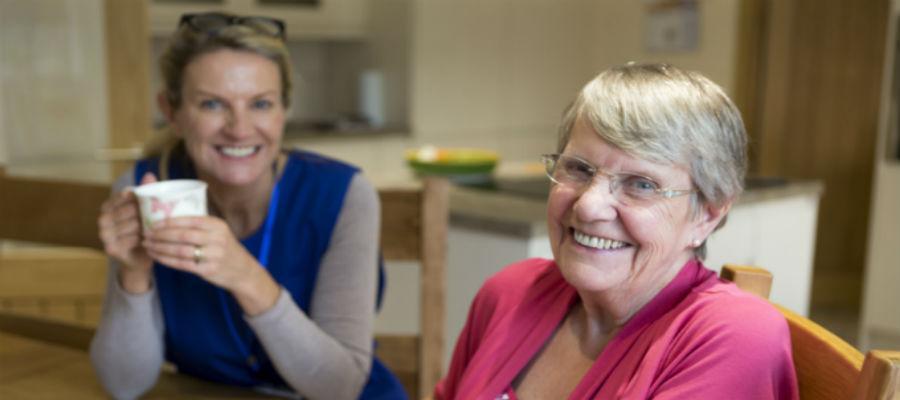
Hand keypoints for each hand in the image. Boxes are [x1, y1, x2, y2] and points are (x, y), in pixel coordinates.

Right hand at [98, 172, 156, 292]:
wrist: (141, 256)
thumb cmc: (144, 229)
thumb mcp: (146, 210)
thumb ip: (146, 192)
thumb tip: (149, 175)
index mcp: (109, 206)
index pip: (122, 195)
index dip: (138, 197)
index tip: (150, 200)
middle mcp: (103, 219)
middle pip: (126, 210)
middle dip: (144, 213)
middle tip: (157, 216)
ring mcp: (104, 234)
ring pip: (129, 225)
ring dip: (145, 226)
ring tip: (154, 227)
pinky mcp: (110, 248)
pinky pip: (129, 240)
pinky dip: (141, 239)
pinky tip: (148, 239)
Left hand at [142, 216, 279, 313]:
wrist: (242, 270)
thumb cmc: (224, 248)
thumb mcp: (219, 231)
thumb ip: (199, 225)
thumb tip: (168, 216)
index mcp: (217, 225)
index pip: (189, 220)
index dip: (169, 222)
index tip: (152, 223)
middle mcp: (217, 239)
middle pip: (183, 235)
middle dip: (161, 235)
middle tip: (146, 234)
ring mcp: (213, 255)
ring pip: (180, 250)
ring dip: (160, 248)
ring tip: (147, 246)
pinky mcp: (208, 270)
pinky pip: (182, 264)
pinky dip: (166, 260)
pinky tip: (157, 256)